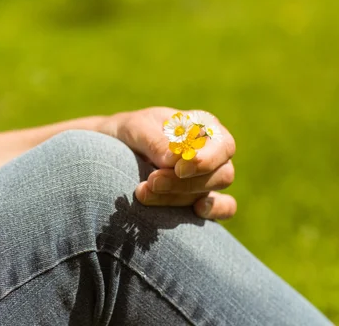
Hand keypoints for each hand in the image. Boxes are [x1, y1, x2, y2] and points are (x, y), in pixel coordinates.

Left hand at [101, 107, 236, 219]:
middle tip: (152, 181)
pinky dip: (214, 211)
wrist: (114, 150)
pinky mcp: (202, 198)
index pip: (223, 145)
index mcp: (204, 126)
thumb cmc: (131, 132)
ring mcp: (209, 177)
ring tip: (144, 192)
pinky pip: (225, 208)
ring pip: (212, 191)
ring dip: (180, 196)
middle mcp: (213, 152)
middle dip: (184, 182)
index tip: (178, 168)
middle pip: (221, 173)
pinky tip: (194, 211)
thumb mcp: (137, 129)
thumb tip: (174, 161)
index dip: (206, 160)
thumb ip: (155, 141)